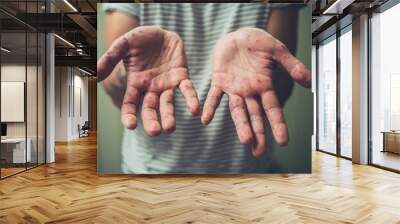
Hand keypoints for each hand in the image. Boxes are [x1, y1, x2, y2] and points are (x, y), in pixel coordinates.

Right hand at [97, 26, 199, 135]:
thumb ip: (111, 58)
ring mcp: (167, 84)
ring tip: (170, 128)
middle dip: (152, 121)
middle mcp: (151, 88)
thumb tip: (95, 73)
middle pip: (150, 109)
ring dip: (169, 116)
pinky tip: (195, 110)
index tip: (130, 125)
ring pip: (168, 103)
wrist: (161, 31)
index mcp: (135, 83)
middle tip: (155, 132)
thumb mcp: (123, 45)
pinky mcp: (181, 76)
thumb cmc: (140, 39)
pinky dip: (191, 99)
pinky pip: (187, 90)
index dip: (129, 115)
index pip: (130, 104)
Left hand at [202, 27, 310, 156]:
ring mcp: (234, 88)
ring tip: (245, 141)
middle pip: (255, 116)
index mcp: (265, 86)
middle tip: (258, 152)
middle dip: (257, 134)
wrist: (237, 34)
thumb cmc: (258, 42)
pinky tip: (205, 119)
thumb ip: (291, 65)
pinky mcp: (219, 80)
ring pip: (237, 111)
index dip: (277, 125)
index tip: (283, 141)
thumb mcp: (277, 50)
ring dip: (240, 125)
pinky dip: (210, 107)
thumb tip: (309, 81)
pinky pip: (213, 96)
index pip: (273, 109)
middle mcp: (249, 92)